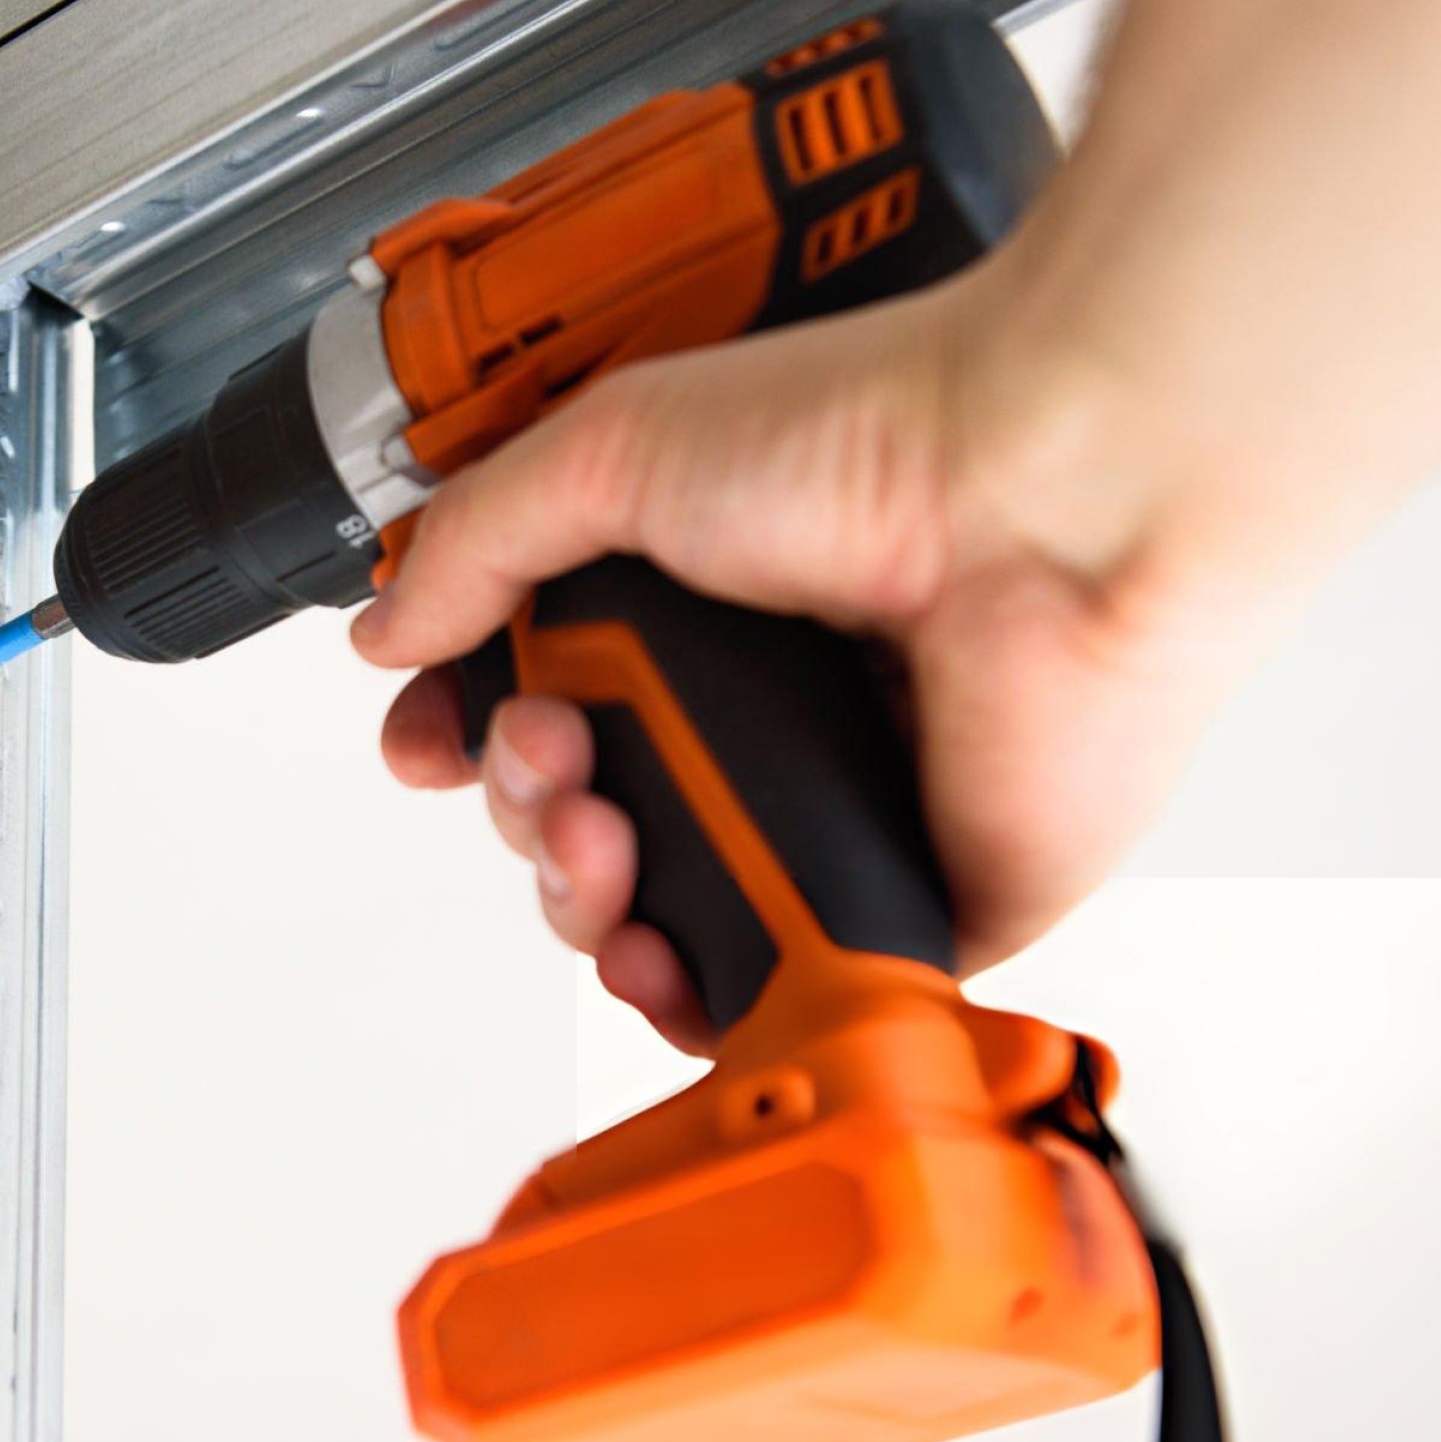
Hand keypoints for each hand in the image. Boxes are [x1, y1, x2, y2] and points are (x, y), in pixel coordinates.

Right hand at [355, 262, 1262, 1053]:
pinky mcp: (904, 898)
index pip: (533, 706)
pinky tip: (656, 961)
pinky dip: (698, 1001)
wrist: (1051, 506)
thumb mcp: (617, 450)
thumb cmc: (876, 439)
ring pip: (653, 918)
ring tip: (599, 845)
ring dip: (580, 902)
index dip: (469, 737)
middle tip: (550, 758)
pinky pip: (777, 990)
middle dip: (523, 810)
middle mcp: (753, 711)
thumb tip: (389, 628)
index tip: (436, 738)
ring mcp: (824, 810)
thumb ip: (481, 539)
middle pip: (575, 819)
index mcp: (690, 608)